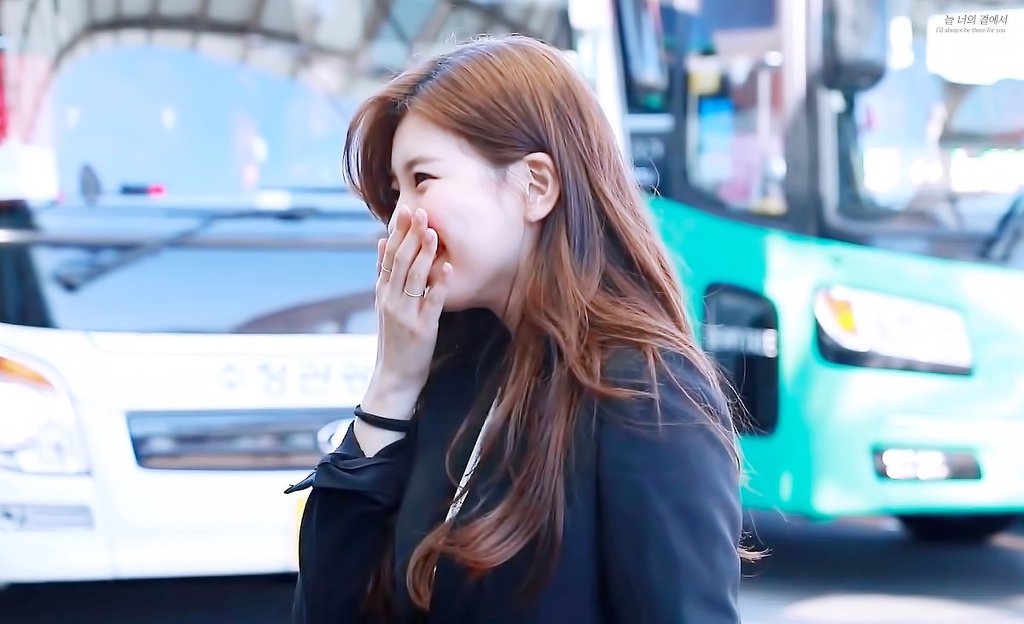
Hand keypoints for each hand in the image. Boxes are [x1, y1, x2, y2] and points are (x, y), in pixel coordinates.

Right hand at [362, 205, 450, 419]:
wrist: (394, 376)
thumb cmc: (393, 339)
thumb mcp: (383, 304)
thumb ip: (384, 275)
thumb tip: (380, 243)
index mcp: (382, 291)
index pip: (388, 255)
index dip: (397, 231)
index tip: (405, 208)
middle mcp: (391, 299)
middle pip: (400, 262)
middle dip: (411, 235)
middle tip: (421, 211)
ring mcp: (405, 313)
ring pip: (414, 277)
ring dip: (424, 253)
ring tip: (433, 232)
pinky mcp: (422, 328)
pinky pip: (432, 301)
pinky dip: (439, 283)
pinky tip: (448, 267)